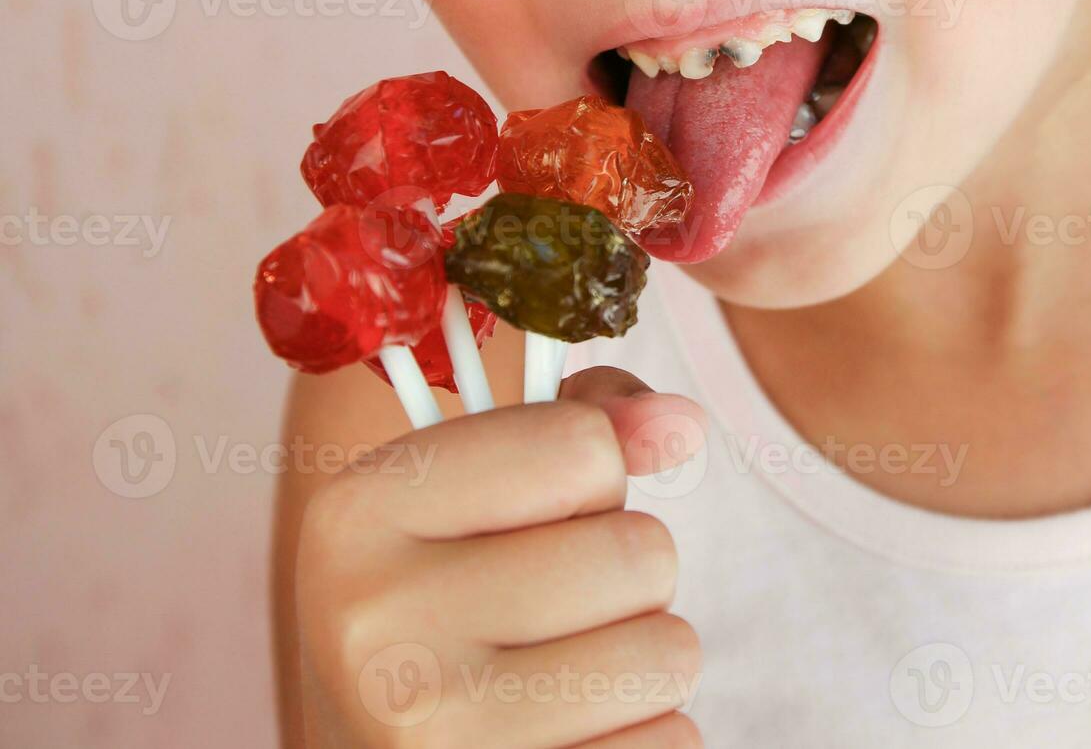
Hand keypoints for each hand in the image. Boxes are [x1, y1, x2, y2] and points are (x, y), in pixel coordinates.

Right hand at [294, 368, 706, 747]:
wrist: (374, 746)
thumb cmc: (442, 603)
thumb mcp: (469, 492)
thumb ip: (577, 427)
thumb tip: (682, 424)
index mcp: (359, 513)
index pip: (581, 446)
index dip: (589, 474)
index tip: (535, 510)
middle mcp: (379, 624)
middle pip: (638, 549)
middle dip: (624, 573)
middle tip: (551, 604)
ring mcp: (435, 732)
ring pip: (669, 650)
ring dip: (640, 656)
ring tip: (562, 670)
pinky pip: (673, 740)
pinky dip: (643, 731)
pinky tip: (568, 730)